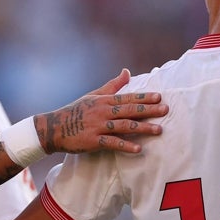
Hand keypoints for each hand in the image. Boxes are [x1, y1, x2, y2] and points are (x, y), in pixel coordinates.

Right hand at [36, 69, 167, 154]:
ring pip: (124, 126)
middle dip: (149, 110)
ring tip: (159, 130)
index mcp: (104, 101)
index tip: (160, 97)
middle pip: (129, 110)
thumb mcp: (93, 95)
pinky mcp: (94, 141)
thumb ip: (113, 85)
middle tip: (165, 110)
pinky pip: (112, 143)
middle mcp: (103, 112)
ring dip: (143, 128)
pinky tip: (138, 148)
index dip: (144, 97)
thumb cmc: (76, 111)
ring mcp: (98, 126)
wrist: (53, 128)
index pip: (128, 98)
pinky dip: (126, 146)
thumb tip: (127, 71)